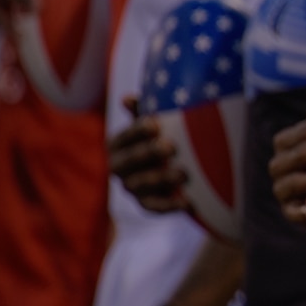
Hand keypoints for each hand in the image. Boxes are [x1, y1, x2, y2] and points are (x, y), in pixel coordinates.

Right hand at [108, 96, 186, 212]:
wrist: (174, 167)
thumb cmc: (160, 136)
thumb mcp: (152, 123)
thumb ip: (143, 110)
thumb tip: (127, 98)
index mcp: (118, 145)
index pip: (123, 137)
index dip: (137, 131)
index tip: (155, 124)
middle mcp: (119, 168)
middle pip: (129, 162)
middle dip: (148, 153)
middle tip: (170, 146)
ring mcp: (132, 187)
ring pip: (140, 185)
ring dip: (161, 179)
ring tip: (183, 173)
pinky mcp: (146, 204)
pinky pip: (155, 207)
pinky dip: (170, 206)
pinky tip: (187, 202)